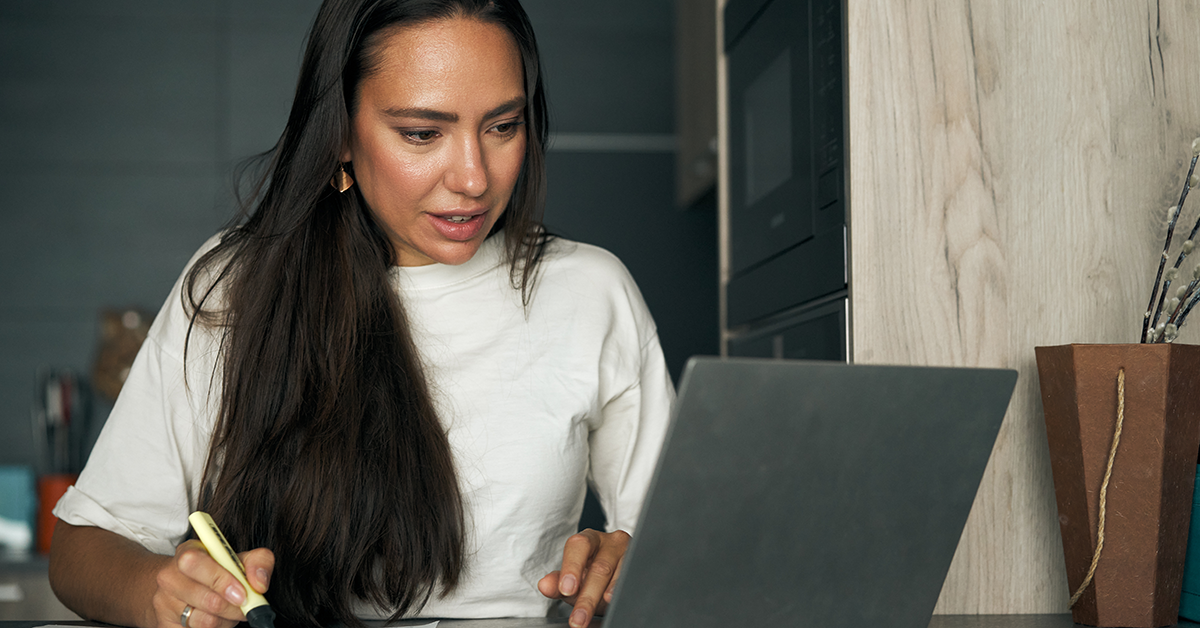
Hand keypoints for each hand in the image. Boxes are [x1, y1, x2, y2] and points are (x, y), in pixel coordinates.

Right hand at [151, 540, 273, 627]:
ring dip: (226, 620)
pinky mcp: (165, 625)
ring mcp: (163, 603)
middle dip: (234, 607)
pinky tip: (216, 619)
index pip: (195, 562)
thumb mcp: (238, 559)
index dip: (221, 580)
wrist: (182, 589)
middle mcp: (169, 577)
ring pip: (205, 621)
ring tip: (229, 611)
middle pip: (207, 599)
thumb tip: (259, 583)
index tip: (242, 593)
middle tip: (244, 605)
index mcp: (187, 553)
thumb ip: (258, 562)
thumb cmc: (216, 572)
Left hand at [537, 529, 629, 627]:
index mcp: (589, 540)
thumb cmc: (593, 574)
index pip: (578, 545)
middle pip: (600, 567)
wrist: (620, 575)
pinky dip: (626, 591)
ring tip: (603, 606)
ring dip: (610, 594)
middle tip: (578, 619)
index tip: (566, 590)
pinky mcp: (644, 564)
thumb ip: (557, 583)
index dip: (572, 567)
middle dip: (587, 596)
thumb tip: (544, 585)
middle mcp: (612, 542)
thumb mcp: (574, 581)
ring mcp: (631, 552)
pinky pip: (636, 578)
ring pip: (620, 573)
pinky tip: (620, 600)